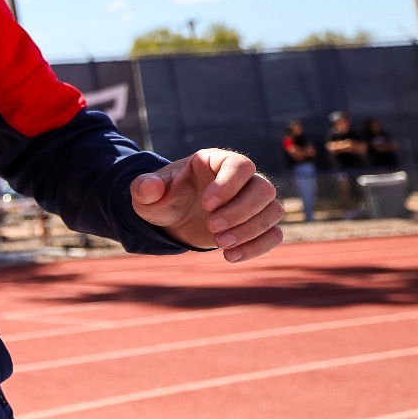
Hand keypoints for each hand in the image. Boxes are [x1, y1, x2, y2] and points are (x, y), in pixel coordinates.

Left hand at [129, 149, 283, 262]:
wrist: (173, 219)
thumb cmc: (163, 199)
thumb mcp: (146, 194)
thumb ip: (145, 188)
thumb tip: (150, 188)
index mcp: (215, 162)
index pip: (240, 165)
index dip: (229, 185)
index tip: (207, 205)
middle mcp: (241, 180)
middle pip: (263, 188)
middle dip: (240, 212)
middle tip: (212, 228)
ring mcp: (252, 203)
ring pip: (273, 211)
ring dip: (250, 230)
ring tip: (220, 244)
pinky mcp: (257, 225)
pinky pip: (274, 234)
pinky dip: (258, 247)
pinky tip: (231, 256)